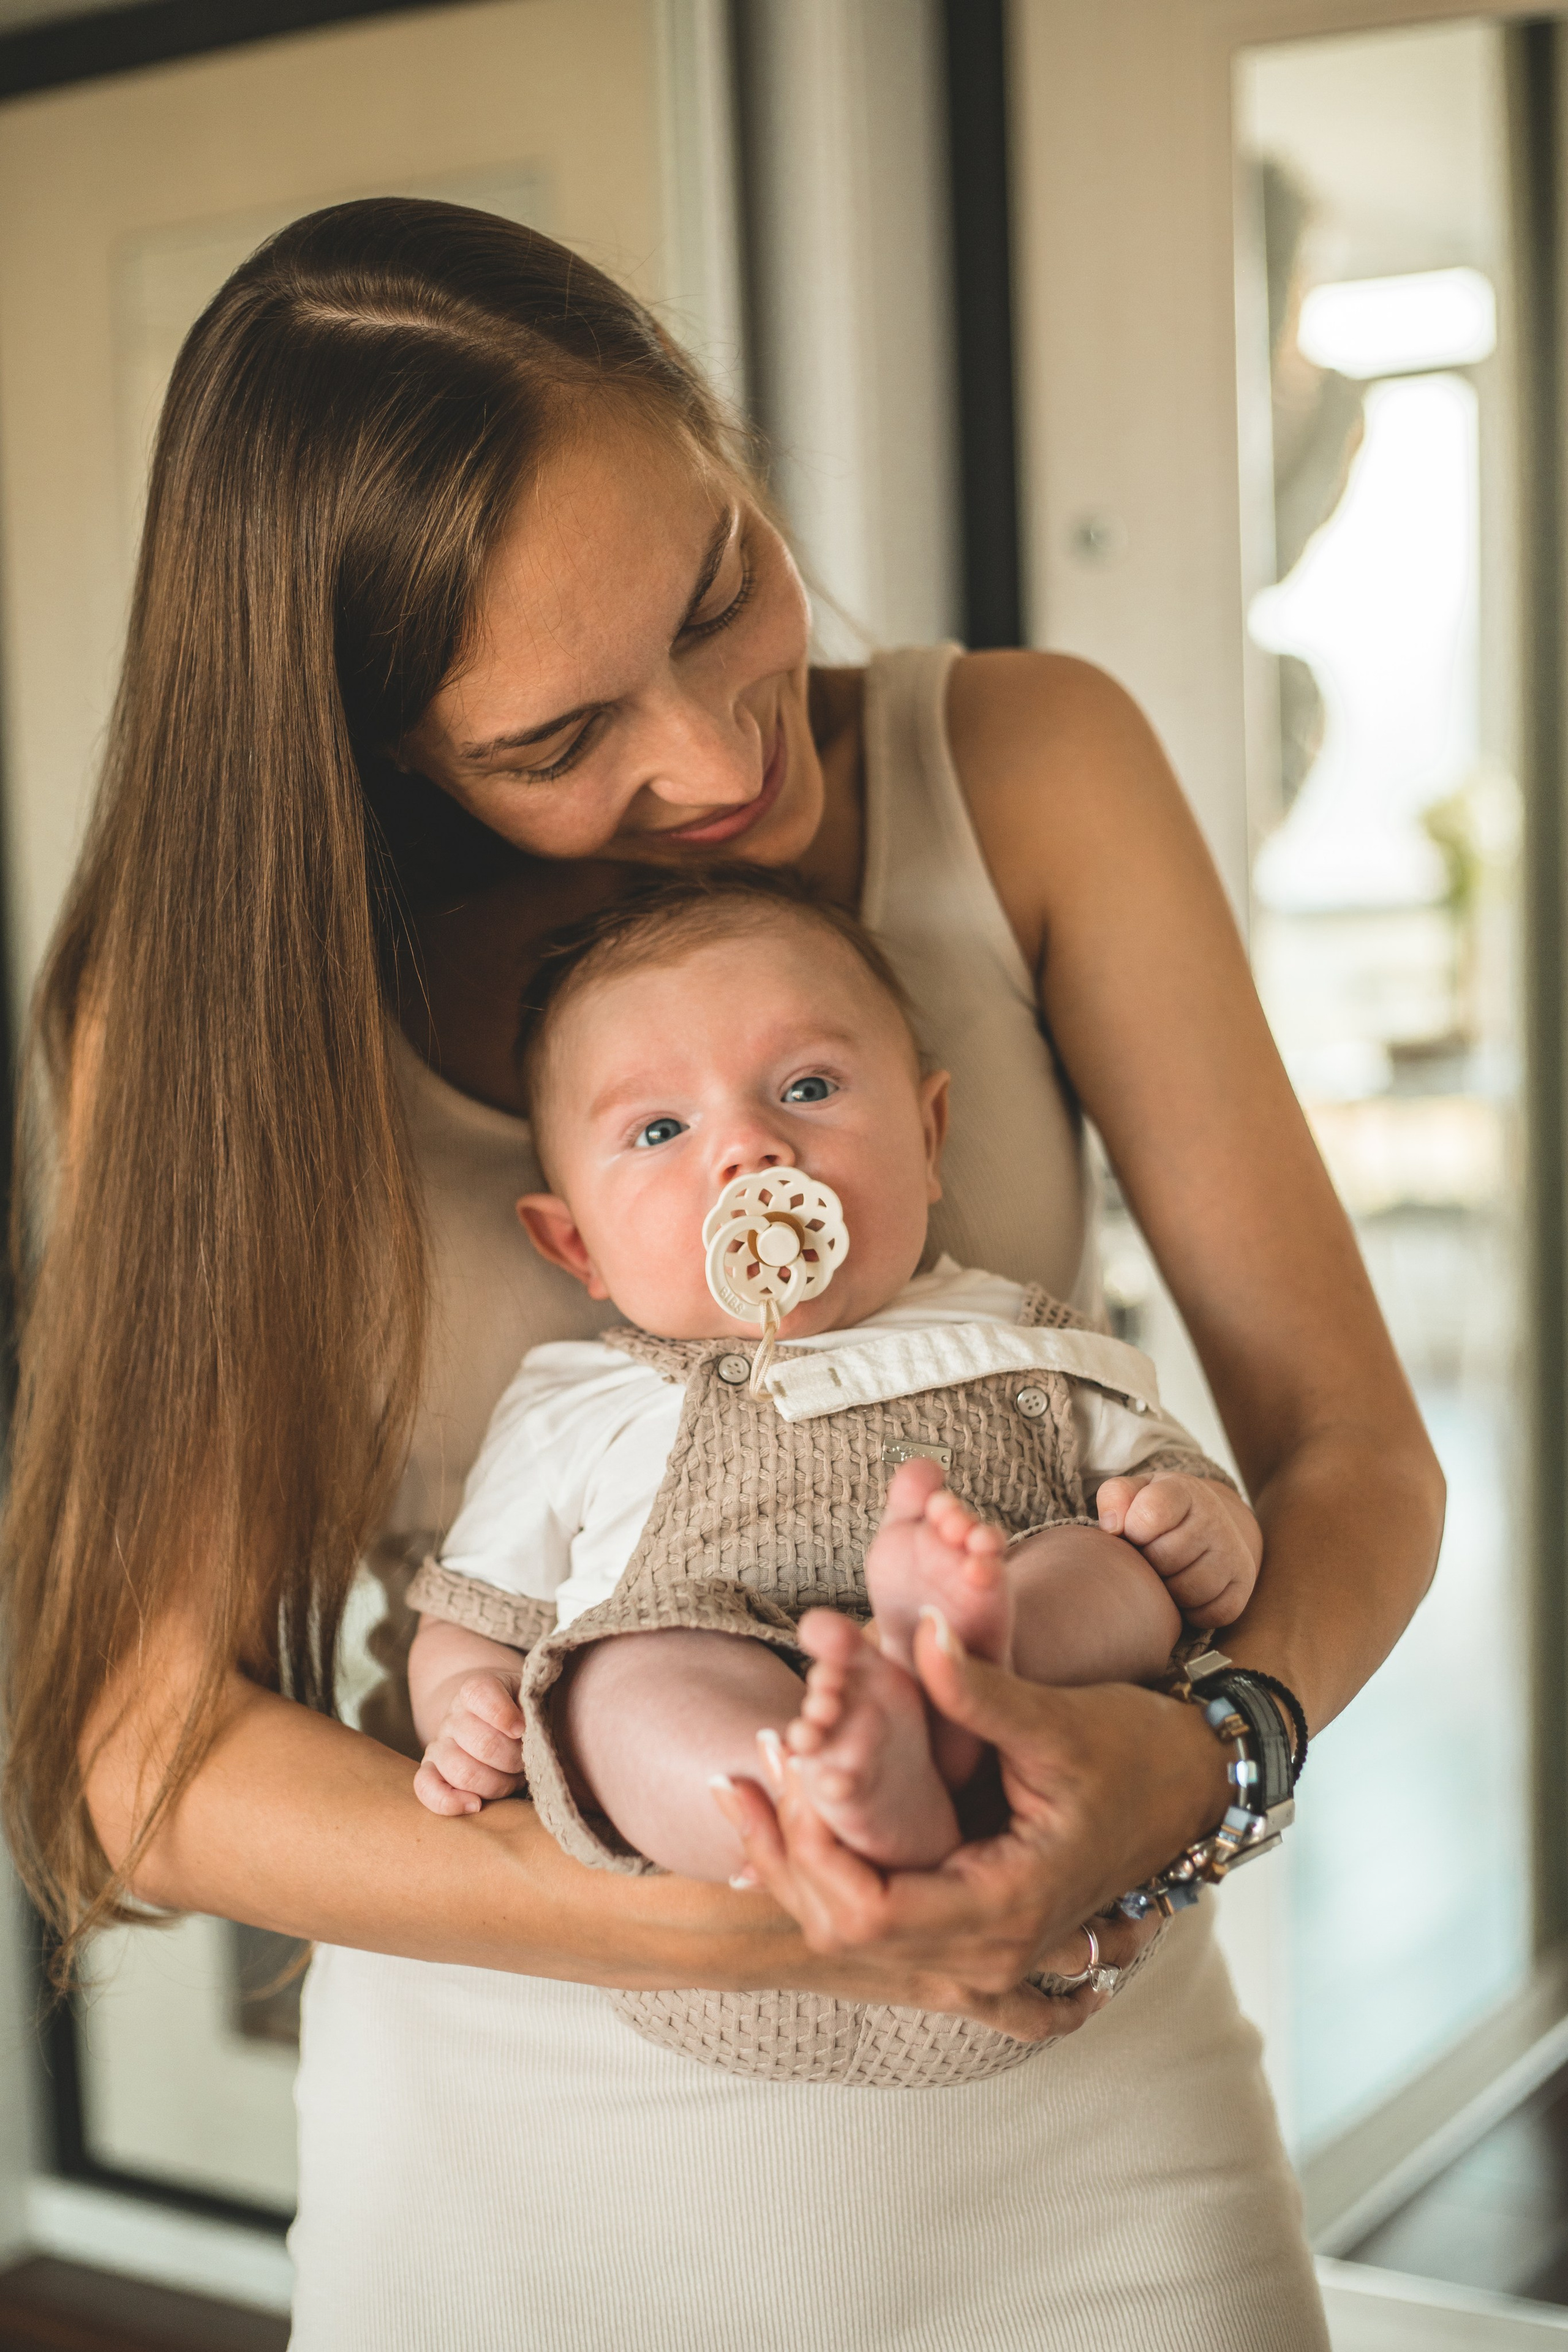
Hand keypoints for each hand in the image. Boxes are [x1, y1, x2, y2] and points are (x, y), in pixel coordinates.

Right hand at [413, 1670, 524, 1816]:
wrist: (489, 1719)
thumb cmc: (519, 1711)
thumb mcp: (530, 1698)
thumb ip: (534, 1708)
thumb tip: (534, 1729)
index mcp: (477, 1690)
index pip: (480, 1694)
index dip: (503, 1714)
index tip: (523, 1729)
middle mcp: (454, 1716)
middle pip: (482, 1743)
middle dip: (515, 1759)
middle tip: (528, 1760)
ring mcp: (440, 1745)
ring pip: (462, 1771)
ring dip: (497, 1783)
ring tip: (513, 1779)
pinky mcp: (430, 1771)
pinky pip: (426, 1788)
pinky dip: (448, 1802)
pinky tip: (475, 1805)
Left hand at [711, 1613, 1228, 2040]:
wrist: (1196, 1783)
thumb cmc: (1138, 1749)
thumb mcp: (1058, 1717)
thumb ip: (981, 1688)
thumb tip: (920, 1634)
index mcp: (1007, 1905)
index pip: (868, 1913)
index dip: (810, 1846)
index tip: (785, 1761)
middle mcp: (992, 1948)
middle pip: (845, 1932)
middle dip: (787, 1852)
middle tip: (752, 1765)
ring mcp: (987, 1949)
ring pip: (856, 1934)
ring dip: (800, 1863)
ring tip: (758, 1778)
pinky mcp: (980, 1928)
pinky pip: (885, 1925)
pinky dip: (835, 1878)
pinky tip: (800, 1824)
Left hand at [1096, 1472, 1261, 1625]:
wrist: (1210, 1523)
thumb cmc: (1160, 1511)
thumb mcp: (1137, 1492)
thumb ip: (1116, 1496)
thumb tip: (1112, 1527)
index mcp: (1185, 1491)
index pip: (1151, 1512)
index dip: (1133, 1530)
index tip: (1133, 1533)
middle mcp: (1216, 1519)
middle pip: (1166, 1558)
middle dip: (1147, 1563)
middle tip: (1148, 1557)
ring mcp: (1233, 1553)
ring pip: (1188, 1590)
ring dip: (1168, 1590)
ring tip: (1164, 1574)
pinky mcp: (1244, 1585)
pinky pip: (1212, 1614)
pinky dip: (1193, 1612)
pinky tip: (1185, 1593)